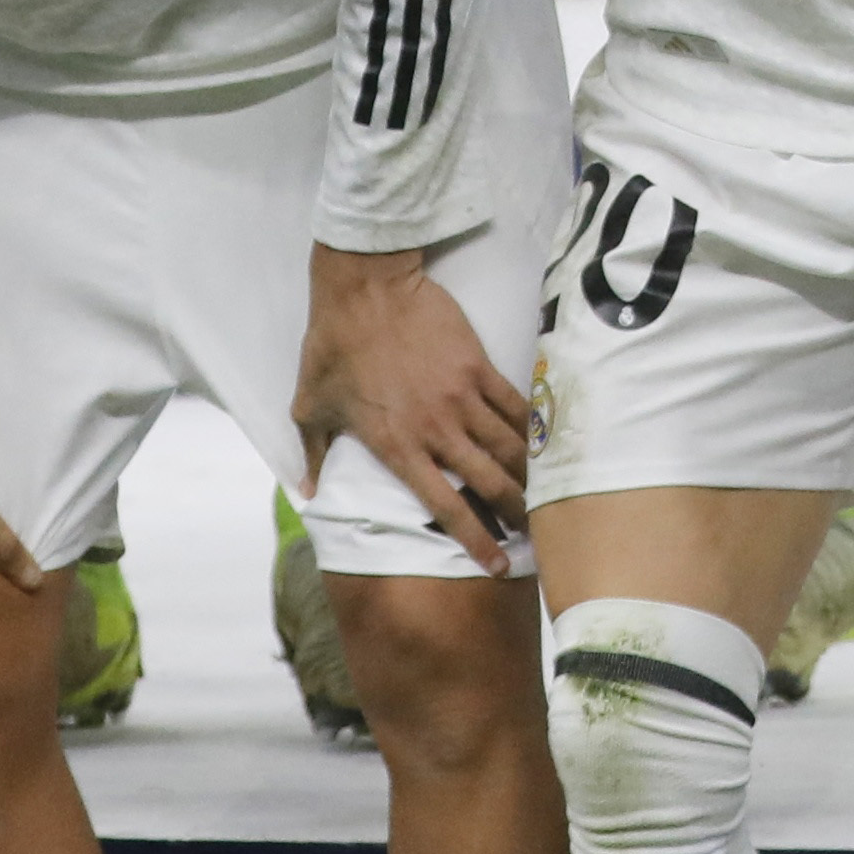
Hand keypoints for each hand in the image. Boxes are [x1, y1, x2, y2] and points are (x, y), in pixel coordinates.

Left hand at [293, 244, 529, 572]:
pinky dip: (530, 427)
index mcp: (396, 447)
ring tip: (544, 495)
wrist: (366, 290)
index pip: (444, 505)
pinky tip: (541, 443)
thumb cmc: (333, 349)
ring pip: (508, 445)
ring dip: (528, 474)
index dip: (474, 538)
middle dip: (515, 512)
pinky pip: (513, 403)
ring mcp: (461, 396)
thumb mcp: (309, 408)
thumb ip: (314, 455)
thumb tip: (311, 492)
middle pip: (488, 481)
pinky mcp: (478, 366)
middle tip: (533, 532)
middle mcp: (436, 429)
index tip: (496, 563)